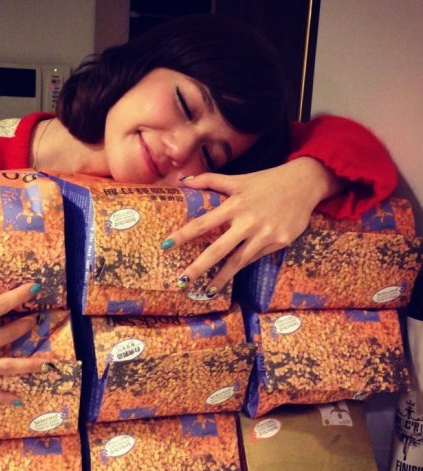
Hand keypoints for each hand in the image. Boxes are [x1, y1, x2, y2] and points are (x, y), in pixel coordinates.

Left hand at [162, 157, 342, 294]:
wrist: (305, 183)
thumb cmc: (267, 181)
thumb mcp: (238, 179)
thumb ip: (210, 181)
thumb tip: (182, 181)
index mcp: (235, 205)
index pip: (202, 223)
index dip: (183, 235)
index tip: (165, 246)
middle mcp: (248, 221)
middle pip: (218, 249)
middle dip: (198, 267)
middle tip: (181, 282)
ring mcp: (265, 234)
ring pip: (238, 261)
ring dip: (220, 278)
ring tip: (205, 291)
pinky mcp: (279, 242)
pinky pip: (255, 258)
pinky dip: (241, 268)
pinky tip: (229, 277)